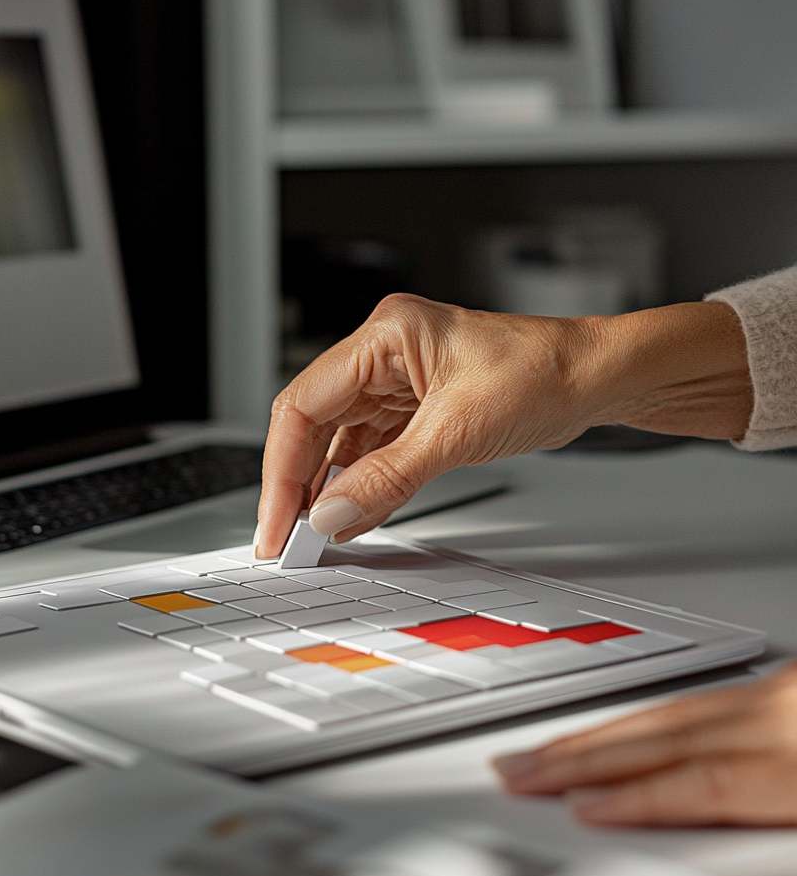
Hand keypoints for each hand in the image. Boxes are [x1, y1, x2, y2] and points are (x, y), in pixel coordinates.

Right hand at [255, 294, 749, 558]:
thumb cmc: (543, 373)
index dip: (282, 471)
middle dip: (298, 484)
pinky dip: (360, 485)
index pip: (304, 405)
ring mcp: (396, 382)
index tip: (278, 522)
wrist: (596, 378)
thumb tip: (330, 516)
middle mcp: (382, 356)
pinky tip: (352, 515)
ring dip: (328, 489)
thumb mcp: (457, 433)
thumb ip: (386, 478)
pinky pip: (370, 451)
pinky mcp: (414, 408)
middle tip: (288, 538)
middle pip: (314, 424)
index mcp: (384, 337)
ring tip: (316, 535)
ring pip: (339, 441)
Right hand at [492, 663, 796, 826]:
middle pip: (660, 736)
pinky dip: (637, 718)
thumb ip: (756, 816)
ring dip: (594, 735)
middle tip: (517, 770)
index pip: (700, 780)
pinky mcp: (782, 683)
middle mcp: (780, 713)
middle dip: (579, 757)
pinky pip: (689, 701)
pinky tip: (610, 730)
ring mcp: (778, 692)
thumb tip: (696, 843)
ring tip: (540, 751)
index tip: (577, 809)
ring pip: (663, 713)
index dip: (633, 798)